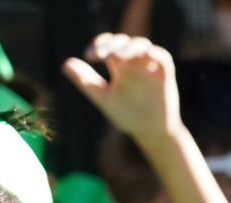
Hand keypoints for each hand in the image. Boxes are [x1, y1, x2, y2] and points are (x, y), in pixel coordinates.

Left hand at [62, 33, 181, 141]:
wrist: (150, 133)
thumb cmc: (128, 116)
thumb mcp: (104, 98)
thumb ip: (86, 82)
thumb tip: (65, 64)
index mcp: (119, 66)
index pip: (108, 45)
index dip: (98, 44)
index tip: (88, 56)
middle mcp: (134, 63)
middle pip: (123, 41)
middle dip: (112, 43)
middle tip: (101, 54)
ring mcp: (150, 67)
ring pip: (142, 45)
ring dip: (130, 47)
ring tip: (119, 56)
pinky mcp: (165, 75)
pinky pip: (162, 57)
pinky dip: (154, 53)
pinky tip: (145, 55)